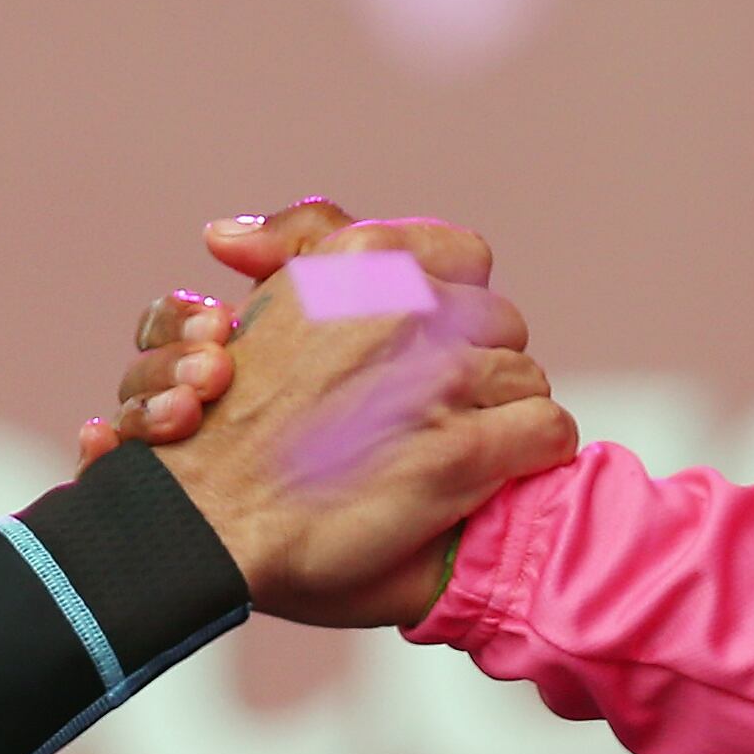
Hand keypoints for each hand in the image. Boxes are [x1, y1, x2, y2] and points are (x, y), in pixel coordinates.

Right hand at [99, 198, 574, 627]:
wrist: (206, 522)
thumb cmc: (224, 430)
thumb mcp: (257, 306)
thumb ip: (290, 249)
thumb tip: (237, 231)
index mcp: (357, 261)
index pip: (463, 255)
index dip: (453, 306)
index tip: (427, 346)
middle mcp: (406, 305)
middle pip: (502, 322)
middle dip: (479, 365)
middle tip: (431, 412)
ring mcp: (441, 377)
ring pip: (529, 380)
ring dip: (501, 416)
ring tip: (445, 453)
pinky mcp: (464, 450)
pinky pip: (548, 431)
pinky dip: (529, 459)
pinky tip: (485, 480)